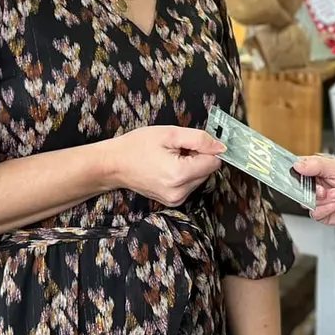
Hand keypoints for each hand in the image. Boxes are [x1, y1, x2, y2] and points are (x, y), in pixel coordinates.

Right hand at [100, 125, 223, 206]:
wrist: (113, 164)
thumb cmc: (137, 146)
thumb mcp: (169, 133)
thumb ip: (199, 139)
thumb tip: (221, 146)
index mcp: (180, 174)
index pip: (214, 162)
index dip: (206, 148)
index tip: (189, 143)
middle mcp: (180, 192)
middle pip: (208, 170)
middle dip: (198, 157)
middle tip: (176, 149)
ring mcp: (176, 199)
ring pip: (200, 177)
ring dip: (191, 165)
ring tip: (169, 157)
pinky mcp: (173, 201)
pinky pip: (190, 184)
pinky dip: (184, 174)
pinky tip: (167, 167)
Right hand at [292, 154, 334, 227]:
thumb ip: (316, 164)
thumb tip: (297, 164)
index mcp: (317, 169)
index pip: (297, 168)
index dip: (293, 172)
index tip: (295, 174)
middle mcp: (315, 184)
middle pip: (297, 188)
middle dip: (310, 189)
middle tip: (322, 188)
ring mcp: (318, 199)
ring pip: (305, 202)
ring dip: (322, 199)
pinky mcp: (323, 213)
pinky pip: (315, 214)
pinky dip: (327, 208)